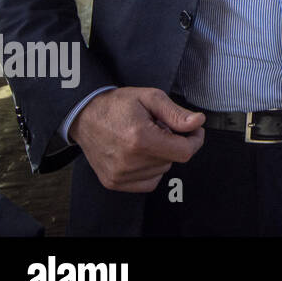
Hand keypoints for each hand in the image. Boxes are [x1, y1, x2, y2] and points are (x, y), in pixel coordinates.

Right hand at [68, 87, 204, 192]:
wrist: (84, 116)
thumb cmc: (117, 105)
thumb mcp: (150, 98)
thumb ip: (176, 113)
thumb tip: (198, 123)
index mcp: (140, 139)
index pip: (184, 152)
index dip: (195, 140)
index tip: (193, 130)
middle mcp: (129, 162)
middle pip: (173, 160)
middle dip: (174, 143)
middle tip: (159, 128)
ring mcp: (120, 175)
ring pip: (162, 170)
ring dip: (161, 155)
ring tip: (146, 139)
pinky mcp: (114, 182)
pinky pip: (148, 182)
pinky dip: (151, 169)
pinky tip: (140, 153)